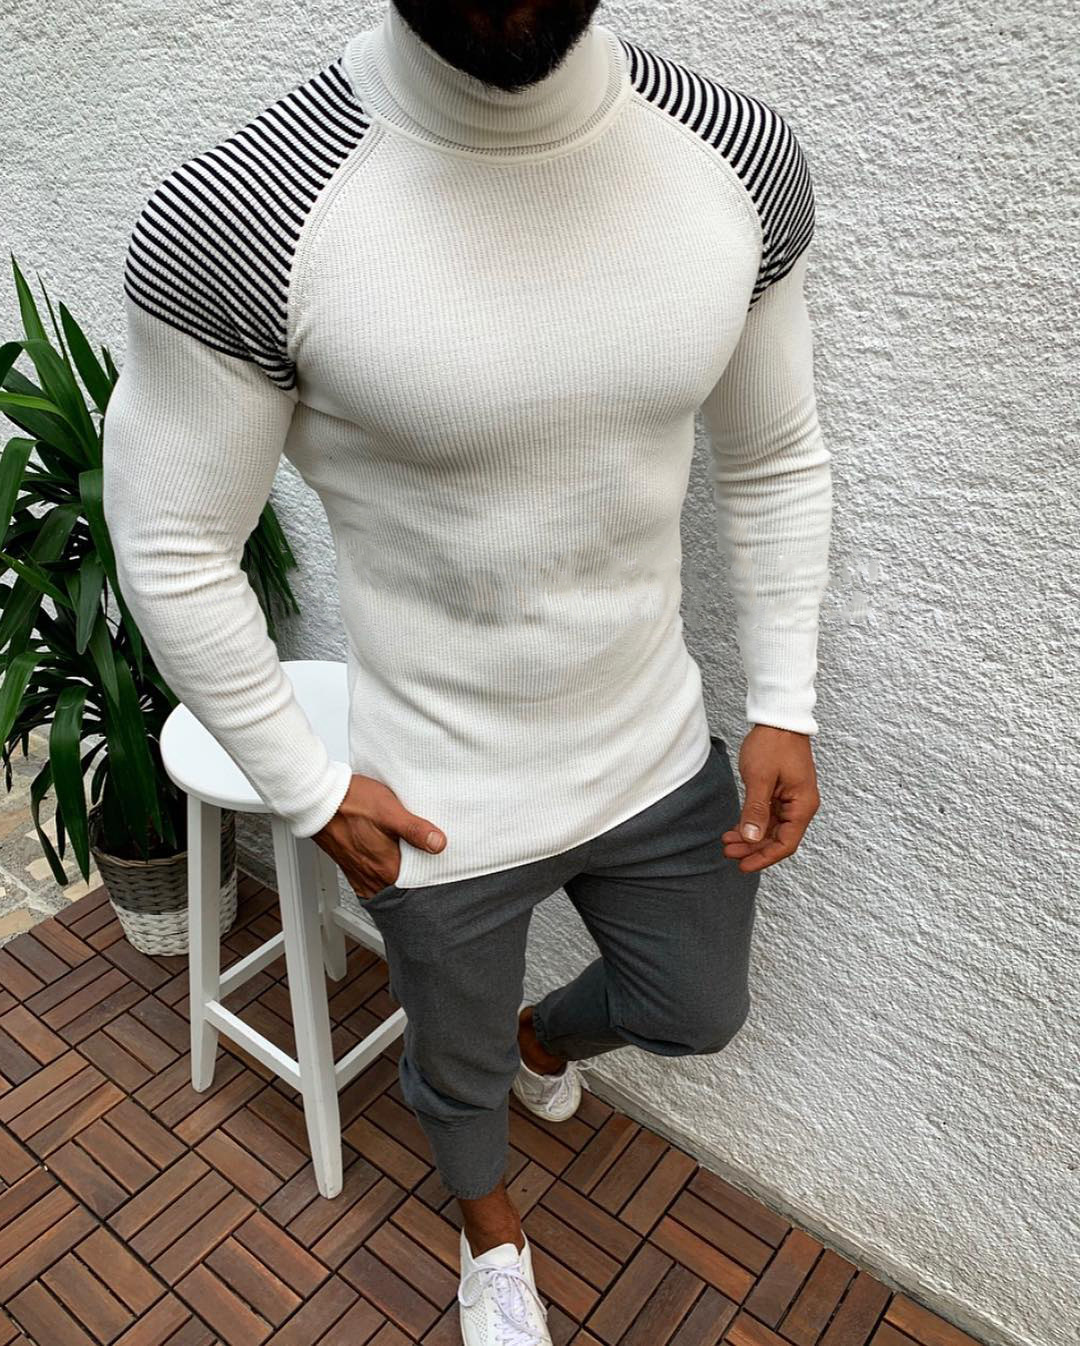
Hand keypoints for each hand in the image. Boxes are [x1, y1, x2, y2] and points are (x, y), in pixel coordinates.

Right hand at [312, 774, 445, 898]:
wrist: (318, 799)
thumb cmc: (350, 802)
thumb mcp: (390, 810)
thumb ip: (415, 830)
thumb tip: (438, 844)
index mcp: (386, 867)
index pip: (418, 885)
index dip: (431, 876)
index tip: (440, 864)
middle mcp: (372, 876)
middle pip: (403, 887)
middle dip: (416, 876)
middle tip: (426, 860)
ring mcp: (359, 873)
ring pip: (387, 884)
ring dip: (399, 874)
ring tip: (409, 858)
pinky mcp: (350, 866)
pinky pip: (372, 879)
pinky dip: (383, 873)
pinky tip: (387, 857)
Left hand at [721, 725, 819, 872]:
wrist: (779, 718)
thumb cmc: (774, 743)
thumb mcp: (760, 778)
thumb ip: (756, 810)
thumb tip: (752, 838)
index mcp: (802, 805)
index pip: (786, 843)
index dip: (764, 858)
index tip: (744, 865)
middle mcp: (800, 806)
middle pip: (778, 839)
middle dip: (753, 849)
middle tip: (728, 853)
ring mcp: (791, 800)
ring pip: (771, 829)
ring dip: (750, 838)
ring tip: (727, 843)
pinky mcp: (781, 793)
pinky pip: (768, 817)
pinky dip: (752, 824)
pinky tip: (735, 829)